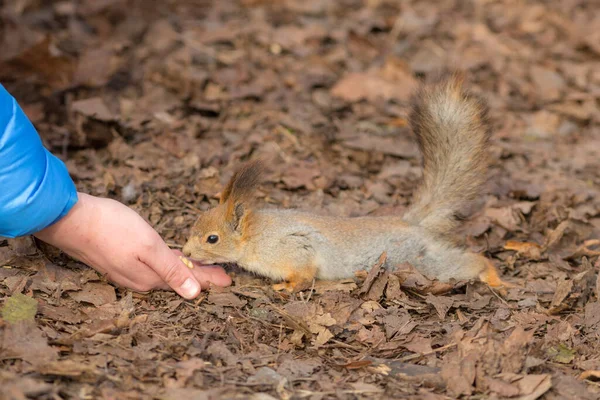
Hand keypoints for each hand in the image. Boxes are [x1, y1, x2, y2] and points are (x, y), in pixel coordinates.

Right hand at [34, 192, 231, 298]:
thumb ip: (171, 270)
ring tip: (203, 268)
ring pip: (166, 272)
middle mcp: (140, 279)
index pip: (188, 282)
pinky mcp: (121, 259)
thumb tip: (194, 294)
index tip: (230, 280)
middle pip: (179, 278)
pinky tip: (171, 258)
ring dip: (186, 270)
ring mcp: (129, 271)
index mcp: (150, 278)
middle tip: (222, 275)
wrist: (70, 219)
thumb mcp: (148, 247)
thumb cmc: (110, 228)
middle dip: (201, 276)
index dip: (210, 279)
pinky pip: (153, 265)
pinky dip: (169, 262)